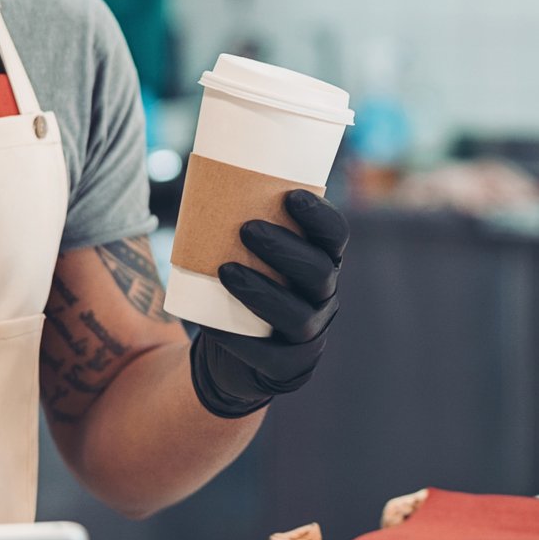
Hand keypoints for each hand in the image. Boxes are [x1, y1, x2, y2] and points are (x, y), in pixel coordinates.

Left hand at [189, 190, 346, 418]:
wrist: (231, 356)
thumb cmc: (241, 288)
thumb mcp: (245, 255)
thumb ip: (237, 221)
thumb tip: (203, 171)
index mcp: (320, 263)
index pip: (335, 237)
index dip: (320, 217)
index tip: (291, 196)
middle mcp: (323, 297)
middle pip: (319, 272)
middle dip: (285, 249)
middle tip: (246, 229)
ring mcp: (309, 335)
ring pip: (298, 315)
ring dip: (263, 291)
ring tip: (225, 270)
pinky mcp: (288, 368)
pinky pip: (271, 356)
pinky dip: (241, 340)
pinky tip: (212, 325)